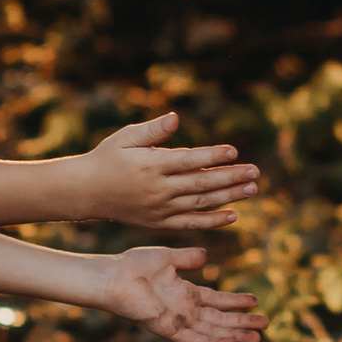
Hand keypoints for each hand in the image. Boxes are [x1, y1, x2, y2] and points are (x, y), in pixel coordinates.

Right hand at [78, 111, 260, 231]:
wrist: (86, 192)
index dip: (212, 156)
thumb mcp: (125, 138)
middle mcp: (159, 190)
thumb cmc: (107, 158)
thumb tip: (175, 117)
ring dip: (228, 197)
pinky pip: (190, 224)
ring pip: (200, 203)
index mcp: (152, 165)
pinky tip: (233, 216)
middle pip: (201, 183)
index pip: (188, 161)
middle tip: (255, 172)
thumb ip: (152, 130)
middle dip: (230, 177)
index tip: (234, 151)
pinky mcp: (159, 223)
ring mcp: (160, 209)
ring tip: (252, 189)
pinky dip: (212, 221)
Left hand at [100, 245, 262, 341]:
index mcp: (184, 293)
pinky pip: (194, 339)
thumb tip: (206, 255)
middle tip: (265, 324)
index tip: (255, 301)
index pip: (216, 300)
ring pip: (212, 331)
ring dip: (234, 334)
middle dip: (242, 322)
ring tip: (256, 337)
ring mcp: (177, 321)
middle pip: (219, 319)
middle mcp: (183, 309)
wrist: (114, 277)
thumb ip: (188, 258)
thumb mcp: (167, 257)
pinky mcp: (168, 328)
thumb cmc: (134, 265)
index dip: (236, 302)